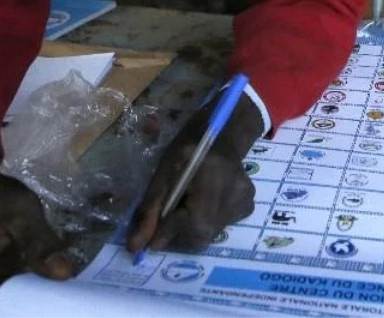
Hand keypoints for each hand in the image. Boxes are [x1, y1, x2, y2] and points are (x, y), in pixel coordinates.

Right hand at [0, 133, 72, 316]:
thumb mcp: (22, 210)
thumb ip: (40, 242)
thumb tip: (64, 273)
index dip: (19, 314)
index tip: (50, 307)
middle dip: (27, 309)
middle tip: (61, 301)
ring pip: (0, 310)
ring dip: (27, 305)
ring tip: (56, 296)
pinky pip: (2, 301)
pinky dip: (23, 297)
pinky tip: (45, 288)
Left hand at [126, 96, 262, 253]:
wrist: (220, 136)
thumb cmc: (188, 150)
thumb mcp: (162, 174)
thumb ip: (149, 210)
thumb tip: (136, 246)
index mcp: (212, 177)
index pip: (193, 220)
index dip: (168, 232)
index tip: (150, 240)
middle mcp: (235, 192)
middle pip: (201, 233)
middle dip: (178, 234)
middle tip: (166, 221)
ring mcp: (245, 202)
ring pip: (210, 233)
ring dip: (190, 229)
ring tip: (185, 208)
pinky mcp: (248, 207)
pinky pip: (221, 227)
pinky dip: (205, 223)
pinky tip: (202, 204)